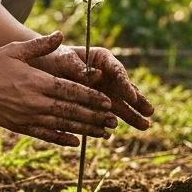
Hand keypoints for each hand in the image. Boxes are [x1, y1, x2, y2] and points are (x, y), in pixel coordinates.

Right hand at [0, 32, 126, 146]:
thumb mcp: (15, 50)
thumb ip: (40, 45)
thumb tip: (61, 35)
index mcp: (36, 81)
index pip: (70, 91)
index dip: (90, 97)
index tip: (107, 101)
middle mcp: (34, 102)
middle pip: (71, 111)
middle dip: (94, 116)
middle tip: (113, 121)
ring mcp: (27, 116)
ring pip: (62, 125)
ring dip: (84, 129)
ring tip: (103, 133)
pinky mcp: (20, 126)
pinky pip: (45, 135)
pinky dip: (61, 139)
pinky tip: (75, 142)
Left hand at [34, 41, 152, 132]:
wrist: (41, 68)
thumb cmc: (53, 58)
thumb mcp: (63, 59)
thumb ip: (78, 67)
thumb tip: (96, 75)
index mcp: (102, 59)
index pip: (117, 71)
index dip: (125, 84)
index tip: (132, 96)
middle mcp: (106, 75)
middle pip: (124, 88)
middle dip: (137, 101)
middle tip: (149, 112)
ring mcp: (102, 90)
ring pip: (119, 103)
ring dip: (131, 115)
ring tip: (145, 126)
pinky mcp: (95, 104)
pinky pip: (105, 114)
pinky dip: (109, 122)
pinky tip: (112, 132)